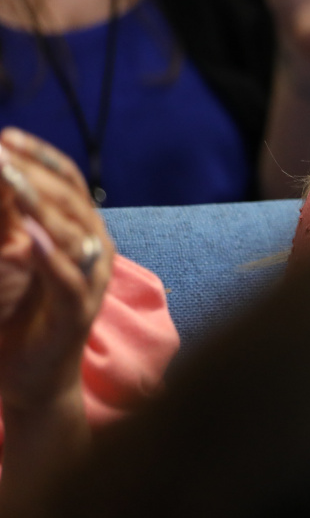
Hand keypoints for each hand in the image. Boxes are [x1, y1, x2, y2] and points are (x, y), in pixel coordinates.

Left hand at [0, 129, 112, 413]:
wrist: (32, 383)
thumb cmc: (17, 320)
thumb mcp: (8, 260)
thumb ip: (7, 225)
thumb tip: (1, 181)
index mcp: (80, 233)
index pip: (68, 183)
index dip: (41, 156)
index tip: (7, 135)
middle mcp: (93, 251)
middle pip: (71, 200)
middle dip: (34, 172)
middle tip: (1, 151)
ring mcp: (89, 282)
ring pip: (73, 232)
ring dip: (40, 203)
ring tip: (10, 179)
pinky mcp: (78, 314)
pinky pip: (68, 280)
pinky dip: (50, 256)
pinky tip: (29, 235)